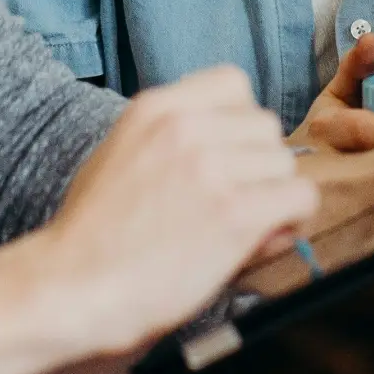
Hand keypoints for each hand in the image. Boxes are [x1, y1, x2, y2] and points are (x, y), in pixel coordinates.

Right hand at [36, 66, 317, 354]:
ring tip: (241, 225)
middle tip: (234, 201)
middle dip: (257, 164)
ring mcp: (212, 168)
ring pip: (284, 163)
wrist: (73, 289)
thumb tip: (239, 154)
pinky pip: (300, 197)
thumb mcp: (122, 158)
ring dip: (273, 194)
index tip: (225, 155)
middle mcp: (187, 128)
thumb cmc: (92, 235)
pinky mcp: (235, 213)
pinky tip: (262, 237)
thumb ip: (178, 145)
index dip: (237, 122)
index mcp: (157, 107)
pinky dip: (291, 219)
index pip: (233, 83)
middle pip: (266, 126)